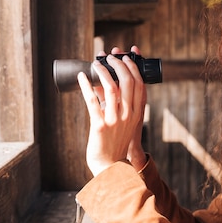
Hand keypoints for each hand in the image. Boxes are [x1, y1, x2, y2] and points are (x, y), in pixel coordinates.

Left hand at [78, 46, 146, 175]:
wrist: (108, 165)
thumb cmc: (115, 142)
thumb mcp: (124, 123)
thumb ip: (120, 105)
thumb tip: (105, 83)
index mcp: (137, 114)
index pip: (139, 85)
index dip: (133, 67)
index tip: (126, 57)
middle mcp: (128, 116)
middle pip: (127, 82)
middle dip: (119, 64)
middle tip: (109, 57)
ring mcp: (114, 121)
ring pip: (111, 88)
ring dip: (103, 71)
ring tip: (96, 63)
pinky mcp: (99, 125)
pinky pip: (92, 101)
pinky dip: (86, 85)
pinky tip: (82, 76)